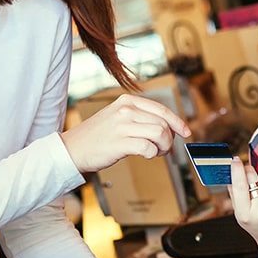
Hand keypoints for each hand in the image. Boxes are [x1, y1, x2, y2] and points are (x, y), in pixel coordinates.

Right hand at [61, 94, 189, 172]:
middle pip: (163, 123)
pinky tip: (146, 155)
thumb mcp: (118, 117)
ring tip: (156, 152)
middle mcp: (125, 110)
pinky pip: (148, 147)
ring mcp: (122, 126)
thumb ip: (141, 118)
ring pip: (159, 133)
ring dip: (163, 147)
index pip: (161, 110)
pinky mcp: (119, 142)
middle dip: (170, 138)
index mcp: (127, 101)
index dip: (177, 122)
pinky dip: (152, 153)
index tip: (186, 132)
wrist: (72, 149)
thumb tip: (168, 128)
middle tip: (165, 149)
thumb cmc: (97, 137)